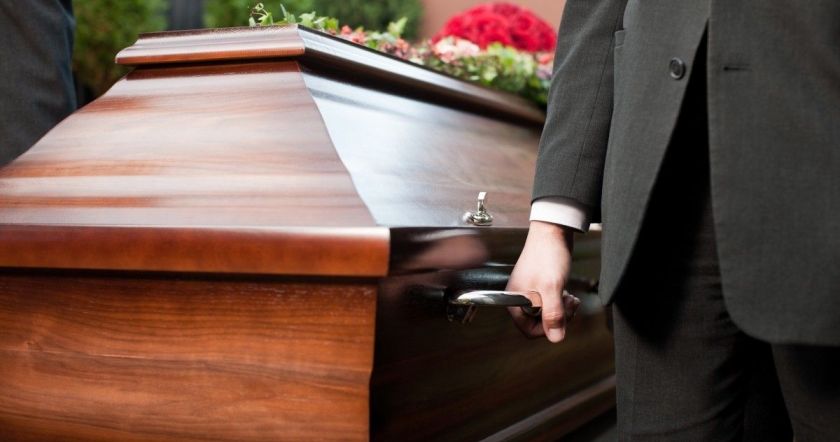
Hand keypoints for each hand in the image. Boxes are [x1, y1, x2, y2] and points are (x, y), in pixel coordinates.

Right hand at [506, 220, 579, 342]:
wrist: (552, 232)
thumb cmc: (547, 255)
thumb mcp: (551, 288)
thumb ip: (552, 314)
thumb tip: (555, 338)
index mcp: (515, 301)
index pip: (528, 331)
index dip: (547, 329)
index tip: (559, 319)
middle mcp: (520, 300)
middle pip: (539, 324)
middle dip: (557, 317)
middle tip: (567, 303)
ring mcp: (530, 294)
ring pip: (547, 315)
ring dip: (561, 309)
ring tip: (568, 296)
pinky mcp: (540, 288)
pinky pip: (551, 304)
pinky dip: (561, 301)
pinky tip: (566, 291)